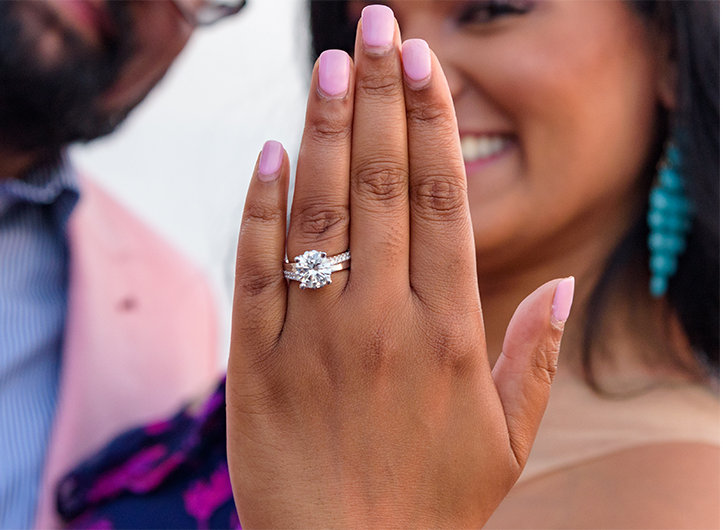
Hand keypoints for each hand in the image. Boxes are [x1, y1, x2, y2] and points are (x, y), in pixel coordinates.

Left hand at [227, 5, 573, 527]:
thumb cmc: (431, 509)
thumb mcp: (504, 445)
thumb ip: (529, 361)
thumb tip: (554, 284)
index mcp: (449, 335)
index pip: (443, 201)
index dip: (432, 124)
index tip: (424, 64)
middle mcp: (383, 321)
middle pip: (382, 185)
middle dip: (379, 97)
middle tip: (374, 27)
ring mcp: (314, 337)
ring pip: (321, 211)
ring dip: (327, 130)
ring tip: (332, 66)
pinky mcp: (257, 361)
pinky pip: (256, 267)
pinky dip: (261, 205)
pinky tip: (272, 152)